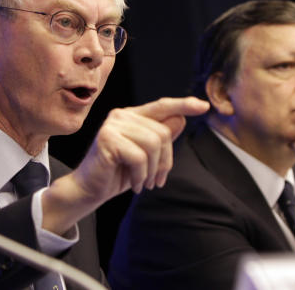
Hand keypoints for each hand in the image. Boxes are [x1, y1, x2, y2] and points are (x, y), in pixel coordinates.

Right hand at [41, 96, 207, 233]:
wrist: (90, 189)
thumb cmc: (118, 173)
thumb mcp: (147, 157)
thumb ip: (162, 137)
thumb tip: (180, 120)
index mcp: (132, 116)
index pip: (162, 106)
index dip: (183, 105)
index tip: (204, 106)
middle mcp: (122, 115)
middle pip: (162, 133)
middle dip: (164, 161)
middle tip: (156, 180)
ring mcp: (112, 125)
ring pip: (153, 144)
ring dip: (152, 170)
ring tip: (145, 182)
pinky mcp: (107, 139)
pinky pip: (139, 157)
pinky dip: (141, 176)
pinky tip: (135, 184)